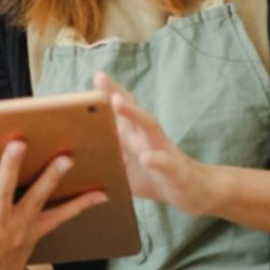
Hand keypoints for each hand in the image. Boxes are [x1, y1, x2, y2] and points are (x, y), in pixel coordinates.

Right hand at [0, 138, 105, 269]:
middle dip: (11, 167)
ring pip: (37, 200)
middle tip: (18, 143)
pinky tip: (102, 191)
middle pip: (4, 192)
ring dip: (52, 179)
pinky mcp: (37, 232)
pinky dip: (82, 205)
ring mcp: (19, 229)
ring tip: (65, 158)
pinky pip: (62, 217)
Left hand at [93, 71, 223, 214]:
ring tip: (118, 102)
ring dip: (134, 114)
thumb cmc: (153, 177)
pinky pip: (166, 163)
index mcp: (136, 135)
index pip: (123, 109)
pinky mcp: (175, 170)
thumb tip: (77, 154)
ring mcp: (164, 150)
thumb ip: (107, 156)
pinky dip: (156, 160)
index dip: (109, 93)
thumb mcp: (126, 168)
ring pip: (150, 127)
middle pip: (134, 110)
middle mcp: (150, 137)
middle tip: (99, 79)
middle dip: (116, 93)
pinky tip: (145, 158)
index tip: (96, 76)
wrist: (192, 193)